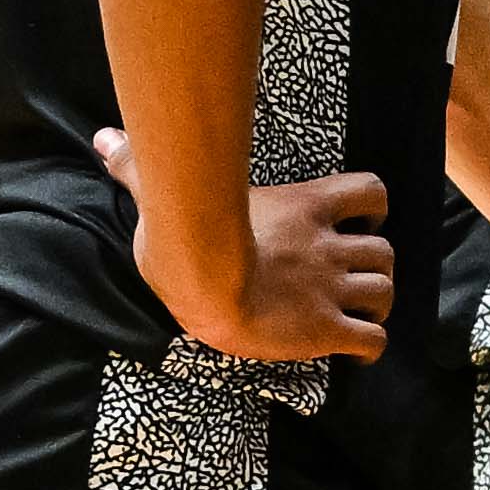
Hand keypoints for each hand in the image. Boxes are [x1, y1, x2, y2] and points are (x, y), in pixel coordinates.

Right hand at [100, 127, 393, 362]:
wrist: (201, 280)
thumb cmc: (182, 235)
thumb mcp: (166, 193)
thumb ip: (141, 166)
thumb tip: (104, 137)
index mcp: (305, 206)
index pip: (371, 192)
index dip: (373, 210)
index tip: (357, 223)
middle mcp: (327, 246)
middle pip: (384, 251)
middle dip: (375, 266)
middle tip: (352, 279)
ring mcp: (329, 288)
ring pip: (385, 293)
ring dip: (376, 306)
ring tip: (358, 315)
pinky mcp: (325, 329)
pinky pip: (372, 341)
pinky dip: (370, 348)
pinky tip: (355, 352)